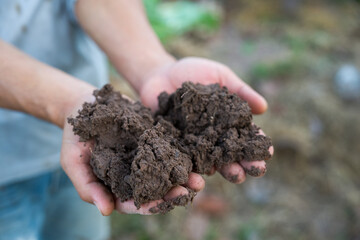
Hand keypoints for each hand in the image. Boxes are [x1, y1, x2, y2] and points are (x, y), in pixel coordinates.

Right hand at [60, 94, 204, 215]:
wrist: (85, 104)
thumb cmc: (75, 136)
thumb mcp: (72, 161)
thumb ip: (87, 186)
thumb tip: (106, 211)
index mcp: (115, 185)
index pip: (133, 202)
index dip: (146, 205)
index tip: (159, 204)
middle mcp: (133, 174)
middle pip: (155, 190)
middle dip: (171, 194)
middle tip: (188, 193)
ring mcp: (145, 157)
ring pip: (166, 172)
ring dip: (183, 178)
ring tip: (199, 181)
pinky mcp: (153, 139)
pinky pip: (170, 149)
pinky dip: (182, 155)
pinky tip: (194, 157)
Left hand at [140, 57, 273, 182]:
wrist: (160, 73)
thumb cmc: (193, 73)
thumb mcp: (219, 75)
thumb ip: (240, 90)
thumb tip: (264, 107)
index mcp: (227, 122)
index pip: (246, 136)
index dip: (258, 144)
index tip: (268, 151)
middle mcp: (213, 137)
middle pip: (232, 155)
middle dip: (246, 162)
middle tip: (255, 170)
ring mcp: (194, 144)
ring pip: (211, 163)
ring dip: (224, 171)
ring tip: (235, 175)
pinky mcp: (175, 147)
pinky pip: (184, 161)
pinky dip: (192, 170)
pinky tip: (201, 176)